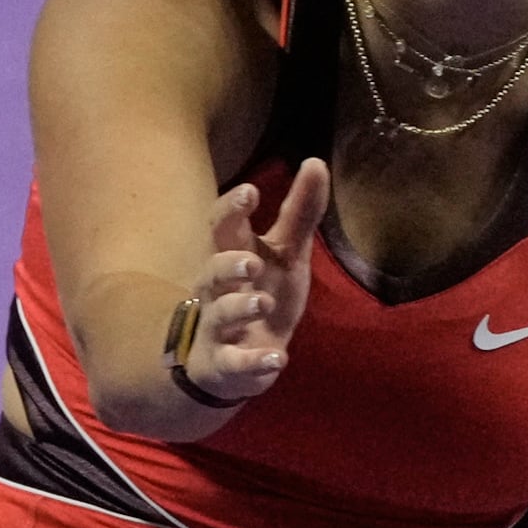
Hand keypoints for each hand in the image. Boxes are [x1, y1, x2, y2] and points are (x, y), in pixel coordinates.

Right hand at [179, 157, 330, 404]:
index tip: (250, 192)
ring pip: (219, 315)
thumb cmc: (259, 294)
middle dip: (228, 264)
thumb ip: (299, 213)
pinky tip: (277, 358)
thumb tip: (316, 162)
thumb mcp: (285, 255)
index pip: (222, 228)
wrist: (234, 362)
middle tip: (251, 262)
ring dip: (240, 308)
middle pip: (211, 270)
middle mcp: (218, 291)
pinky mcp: (227, 366)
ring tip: (263, 301)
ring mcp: (219, 329)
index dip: (232, 210)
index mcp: (232, 257)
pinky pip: (235, 364)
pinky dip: (254, 362)